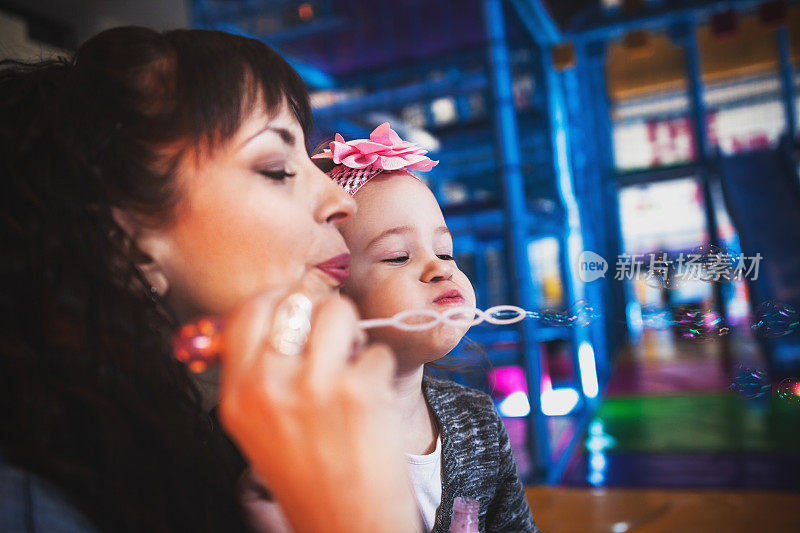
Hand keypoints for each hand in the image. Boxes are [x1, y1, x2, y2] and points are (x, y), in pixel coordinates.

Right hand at [218, 275, 417, 532]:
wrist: (347, 525)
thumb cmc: (307, 475)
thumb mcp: (258, 428)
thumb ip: (259, 371)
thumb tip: (275, 311)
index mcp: (237, 394)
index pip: (249, 310)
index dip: (278, 297)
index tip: (297, 305)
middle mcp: (269, 387)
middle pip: (297, 300)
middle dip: (321, 310)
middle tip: (333, 334)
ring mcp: (316, 388)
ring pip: (339, 311)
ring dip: (353, 332)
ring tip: (352, 365)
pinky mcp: (361, 393)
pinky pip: (376, 351)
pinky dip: (379, 372)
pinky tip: (371, 404)